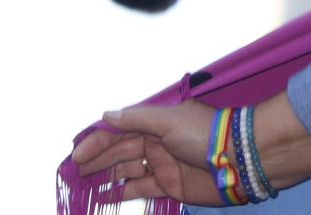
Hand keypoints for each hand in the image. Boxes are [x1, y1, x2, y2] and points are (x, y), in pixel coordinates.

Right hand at [72, 101, 227, 207]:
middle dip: (96, 160)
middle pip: (119, 150)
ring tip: (80, 184)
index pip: (120, 129)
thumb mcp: (170, 119)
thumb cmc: (206, 134)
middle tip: (71, 172)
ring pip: (126, 169)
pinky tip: (102, 196)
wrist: (239, 160)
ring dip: (104, 175)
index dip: (97, 141)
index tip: (76, 154)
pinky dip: (121, 192)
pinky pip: (139, 188)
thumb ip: (137, 118)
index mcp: (158, 121)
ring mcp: (162, 163)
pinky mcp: (168, 184)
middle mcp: (157, 140)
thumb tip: (107, 115)